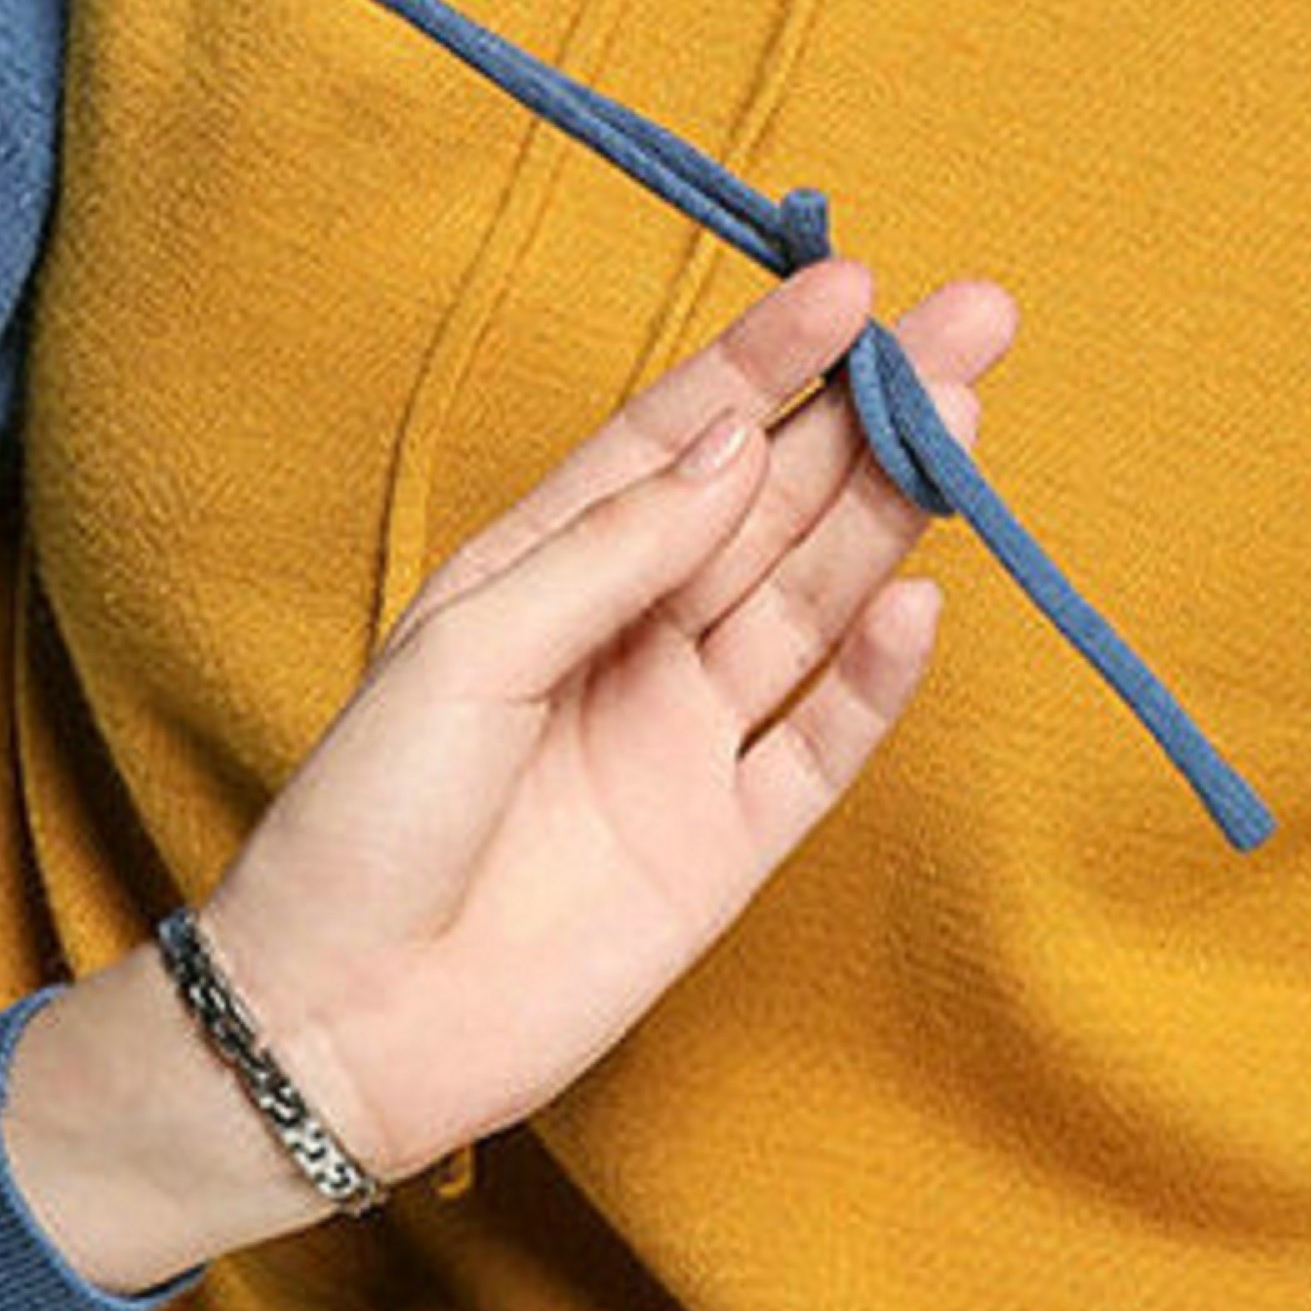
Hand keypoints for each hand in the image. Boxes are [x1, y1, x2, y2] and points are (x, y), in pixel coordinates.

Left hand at [0, 261, 1016, 1288]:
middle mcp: (629, 641)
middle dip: (869, 411)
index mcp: (545, 572)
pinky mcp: (724, 846)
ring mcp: (683, 742)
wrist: (338, 1023)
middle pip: (770, 503)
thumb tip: (733, 448)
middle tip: (972, 321)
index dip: (765, 360)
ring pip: (809, 603)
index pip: (676, 438)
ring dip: (885, 515)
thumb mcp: (465, 653)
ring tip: (960, 418)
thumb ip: (610, 554)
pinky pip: (820, 747)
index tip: (855, 287)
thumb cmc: (363, 823)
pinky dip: (874, 681)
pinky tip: (919, 601)